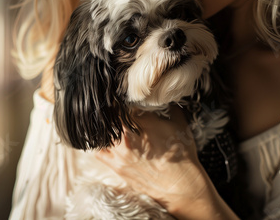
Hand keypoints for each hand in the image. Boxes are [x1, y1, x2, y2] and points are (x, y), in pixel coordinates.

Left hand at [95, 106, 237, 218]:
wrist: (181, 185)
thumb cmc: (182, 154)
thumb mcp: (179, 123)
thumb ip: (168, 107)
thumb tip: (163, 96)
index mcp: (139, 122)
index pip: (118, 103)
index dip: (118, 97)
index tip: (120, 95)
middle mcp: (124, 136)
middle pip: (106, 117)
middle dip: (109, 111)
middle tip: (112, 107)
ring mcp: (118, 153)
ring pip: (99, 134)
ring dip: (103, 127)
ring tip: (108, 123)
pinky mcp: (116, 167)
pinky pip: (98, 152)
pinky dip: (98, 144)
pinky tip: (102, 140)